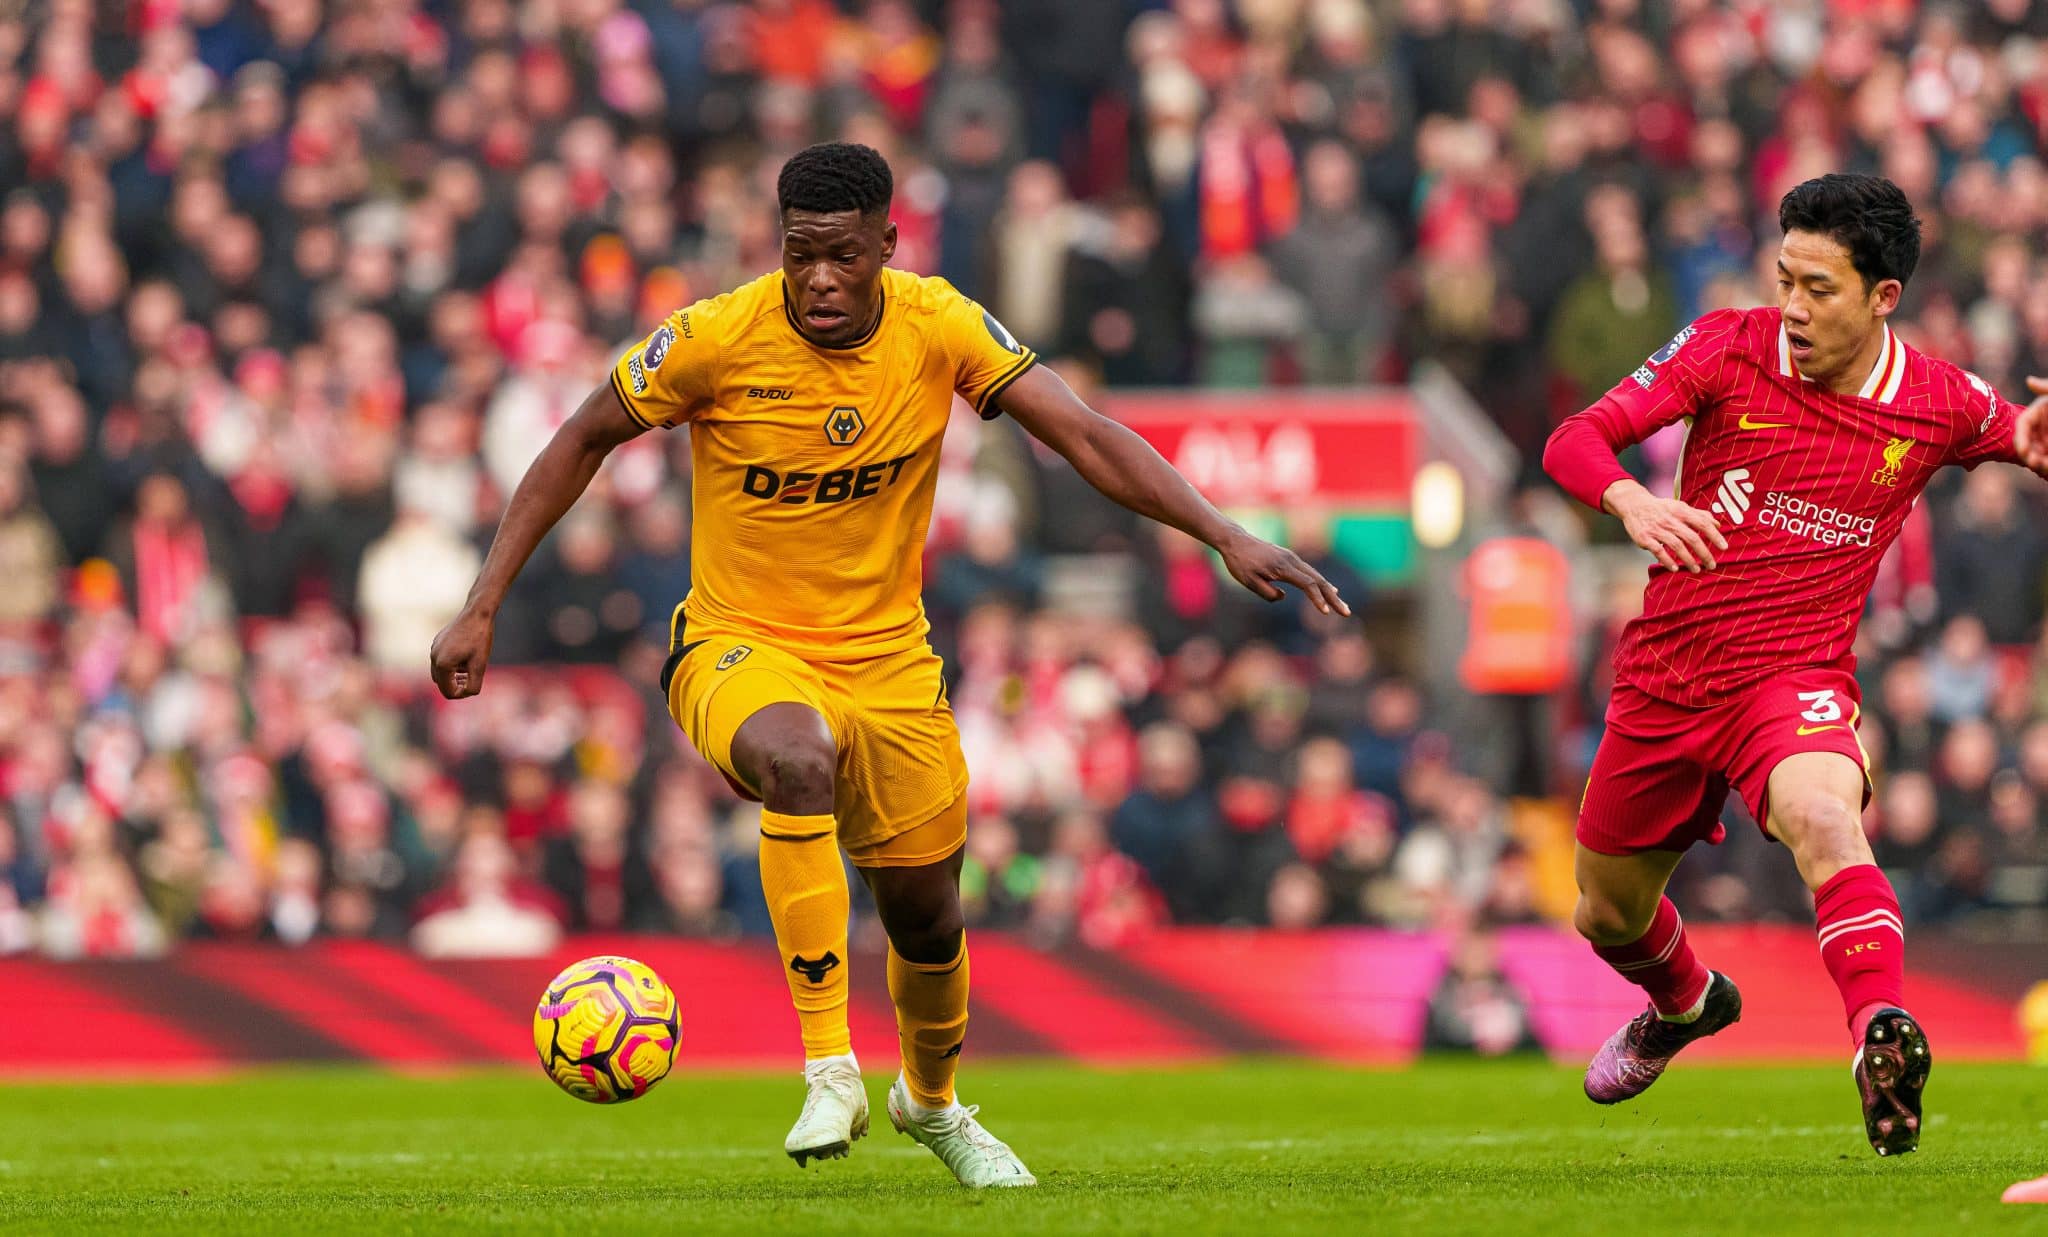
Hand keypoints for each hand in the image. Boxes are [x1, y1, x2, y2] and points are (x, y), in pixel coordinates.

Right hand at [429, 606, 495, 698]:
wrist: (477, 612)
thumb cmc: (480, 638)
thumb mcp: (480, 665)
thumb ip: (473, 684)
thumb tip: (465, 694)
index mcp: (443, 664)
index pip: (448, 692)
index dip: (462, 694)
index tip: (474, 684)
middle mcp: (434, 657)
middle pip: (442, 684)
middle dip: (456, 685)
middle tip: (472, 678)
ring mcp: (433, 649)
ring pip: (440, 672)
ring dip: (453, 676)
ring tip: (469, 668)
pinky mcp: (437, 642)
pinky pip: (440, 660)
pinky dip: (451, 665)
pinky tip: (465, 658)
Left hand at [1217, 531, 1352, 615]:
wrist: (1235, 541)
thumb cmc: (1239, 563)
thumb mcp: (1248, 581)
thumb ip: (1267, 592)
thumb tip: (1283, 597)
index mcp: (1282, 567)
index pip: (1307, 584)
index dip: (1318, 599)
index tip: (1325, 612)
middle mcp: (1291, 560)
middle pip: (1318, 580)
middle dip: (1333, 598)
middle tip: (1346, 613)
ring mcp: (1292, 558)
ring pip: (1316, 576)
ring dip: (1330, 592)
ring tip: (1342, 606)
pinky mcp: (1289, 558)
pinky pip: (1310, 573)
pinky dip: (1322, 583)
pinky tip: (1331, 591)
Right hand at [1605, 481, 1725, 571]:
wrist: (1634, 505)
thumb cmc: (1662, 508)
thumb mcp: (1680, 506)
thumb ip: (1699, 515)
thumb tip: (1718, 525)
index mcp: (1681, 511)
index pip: (1702, 523)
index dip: (1714, 535)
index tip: (1724, 548)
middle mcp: (1670, 519)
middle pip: (1691, 537)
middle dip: (1704, 553)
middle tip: (1712, 565)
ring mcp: (1657, 529)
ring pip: (1676, 545)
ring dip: (1688, 560)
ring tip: (1696, 569)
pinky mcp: (1644, 538)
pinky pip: (1658, 550)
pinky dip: (1667, 560)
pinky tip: (1675, 569)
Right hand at [2015, 376, 2047, 474]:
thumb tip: (2029, 380)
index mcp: (2041, 410)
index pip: (2023, 424)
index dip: (2020, 438)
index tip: (2023, 451)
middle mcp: (2043, 425)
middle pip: (2027, 441)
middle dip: (2028, 454)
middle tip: (2035, 464)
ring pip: (2037, 453)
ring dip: (2038, 462)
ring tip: (2044, 467)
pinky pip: (2046, 459)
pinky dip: (2047, 465)